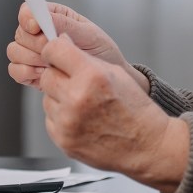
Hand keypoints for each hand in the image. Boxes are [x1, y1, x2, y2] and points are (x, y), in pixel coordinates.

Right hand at [6, 2, 147, 92]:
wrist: (103, 80)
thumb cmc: (101, 53)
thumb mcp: (90, 34)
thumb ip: (65, 23)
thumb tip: (44, 16)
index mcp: (53, 17)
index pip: (28, 11)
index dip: (28, 18)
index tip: (37, 27)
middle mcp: (39, 33)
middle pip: (19, 33)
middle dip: (36, 44)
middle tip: (55, 52)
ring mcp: (33, 52)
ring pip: (14, 51)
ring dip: (32, 59)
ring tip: (52, 64)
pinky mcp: (30, 71)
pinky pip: (14, 70)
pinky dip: (26, 73)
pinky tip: (43, 74)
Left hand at [39, 34, 188, 192]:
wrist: (145, 145)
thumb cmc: (135, 109)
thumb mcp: (116, 73)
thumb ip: (86, 59)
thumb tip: (62, 47)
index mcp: (93, 76)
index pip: (54, 50)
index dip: (55, 49)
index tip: (57, 52)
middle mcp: (77, 99)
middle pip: (47, 76)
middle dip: (58, 75)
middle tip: (75, 81)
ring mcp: (68, 122)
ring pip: (47, 99)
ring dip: (60, 98)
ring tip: (84, 104)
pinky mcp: (63, 140)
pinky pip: (50, 119)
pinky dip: (61, 117)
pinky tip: (82, 118)